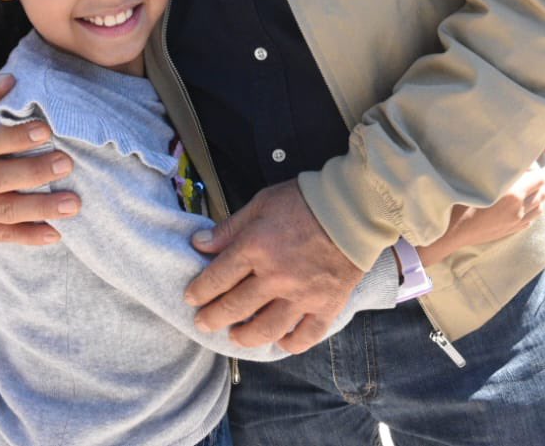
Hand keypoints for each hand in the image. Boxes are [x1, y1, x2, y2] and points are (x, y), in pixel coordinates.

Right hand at [0, 71, 79, 243]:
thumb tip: (9, 80)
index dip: (14, 139)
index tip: (45, 130)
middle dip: (34, 173)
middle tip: (66, 164)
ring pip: (3, 212)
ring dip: (40, 210)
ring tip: (73, 203)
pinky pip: (1, 235)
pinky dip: (28, 237)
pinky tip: (56, 234)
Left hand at [185, 179, 362, 353]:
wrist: (353, 210)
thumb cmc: (304, 201)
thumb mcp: (260, 204)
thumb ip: (229, 228)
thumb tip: (199, 243)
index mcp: (255, 248)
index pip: (217, 278)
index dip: (199, 291)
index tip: (191, 298)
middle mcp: (275, 277)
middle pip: (235, 307)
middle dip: (214, 318)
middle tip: (203, 323)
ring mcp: (302, 296)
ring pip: (266, 329)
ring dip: (245, 337)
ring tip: (236, 337)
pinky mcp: (327, 306)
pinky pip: (305, 336)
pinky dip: (290, 343)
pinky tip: (280, 342)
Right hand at [418, 165, 544, 266]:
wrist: (453, 231)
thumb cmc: (461, 201)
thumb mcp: (478, 180)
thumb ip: (497, 171)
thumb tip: (508, 162)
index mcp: (512, 194)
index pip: (539, 179)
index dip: (535, 168)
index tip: (526, 163)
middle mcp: (519, 209)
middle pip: (543, 193)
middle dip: (539, 182)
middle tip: (530, 173)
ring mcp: (517, 222)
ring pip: (539, 207)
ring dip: (537, 196)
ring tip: (530, 188)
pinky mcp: (512, 230)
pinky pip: (531, 219)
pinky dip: (531, 210)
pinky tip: (523, 205)